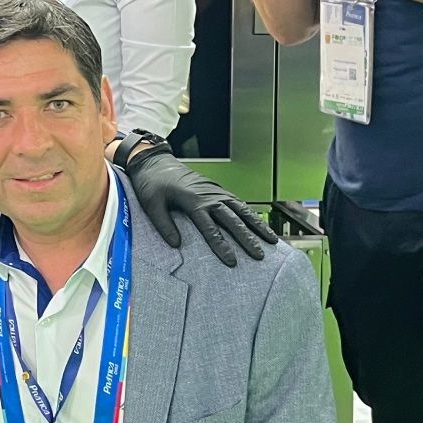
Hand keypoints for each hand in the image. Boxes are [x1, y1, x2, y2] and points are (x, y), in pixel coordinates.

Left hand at [120, 139, 281, 266]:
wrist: (154, 161)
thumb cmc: (151, 183)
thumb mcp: (151, 204)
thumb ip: (164, 225)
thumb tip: (176, 245)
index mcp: (192, 200)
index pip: (210, 227)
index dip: (221, 245)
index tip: (231, 261)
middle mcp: (208, 195)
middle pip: (232, 219)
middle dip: (247, 238)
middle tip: (259, 255)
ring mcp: (215, 191)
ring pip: (241, 209)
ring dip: (257, 225)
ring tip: (272, 240)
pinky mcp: (217, 189)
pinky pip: (238, 203)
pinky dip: (251, 214)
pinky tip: (260, 225)